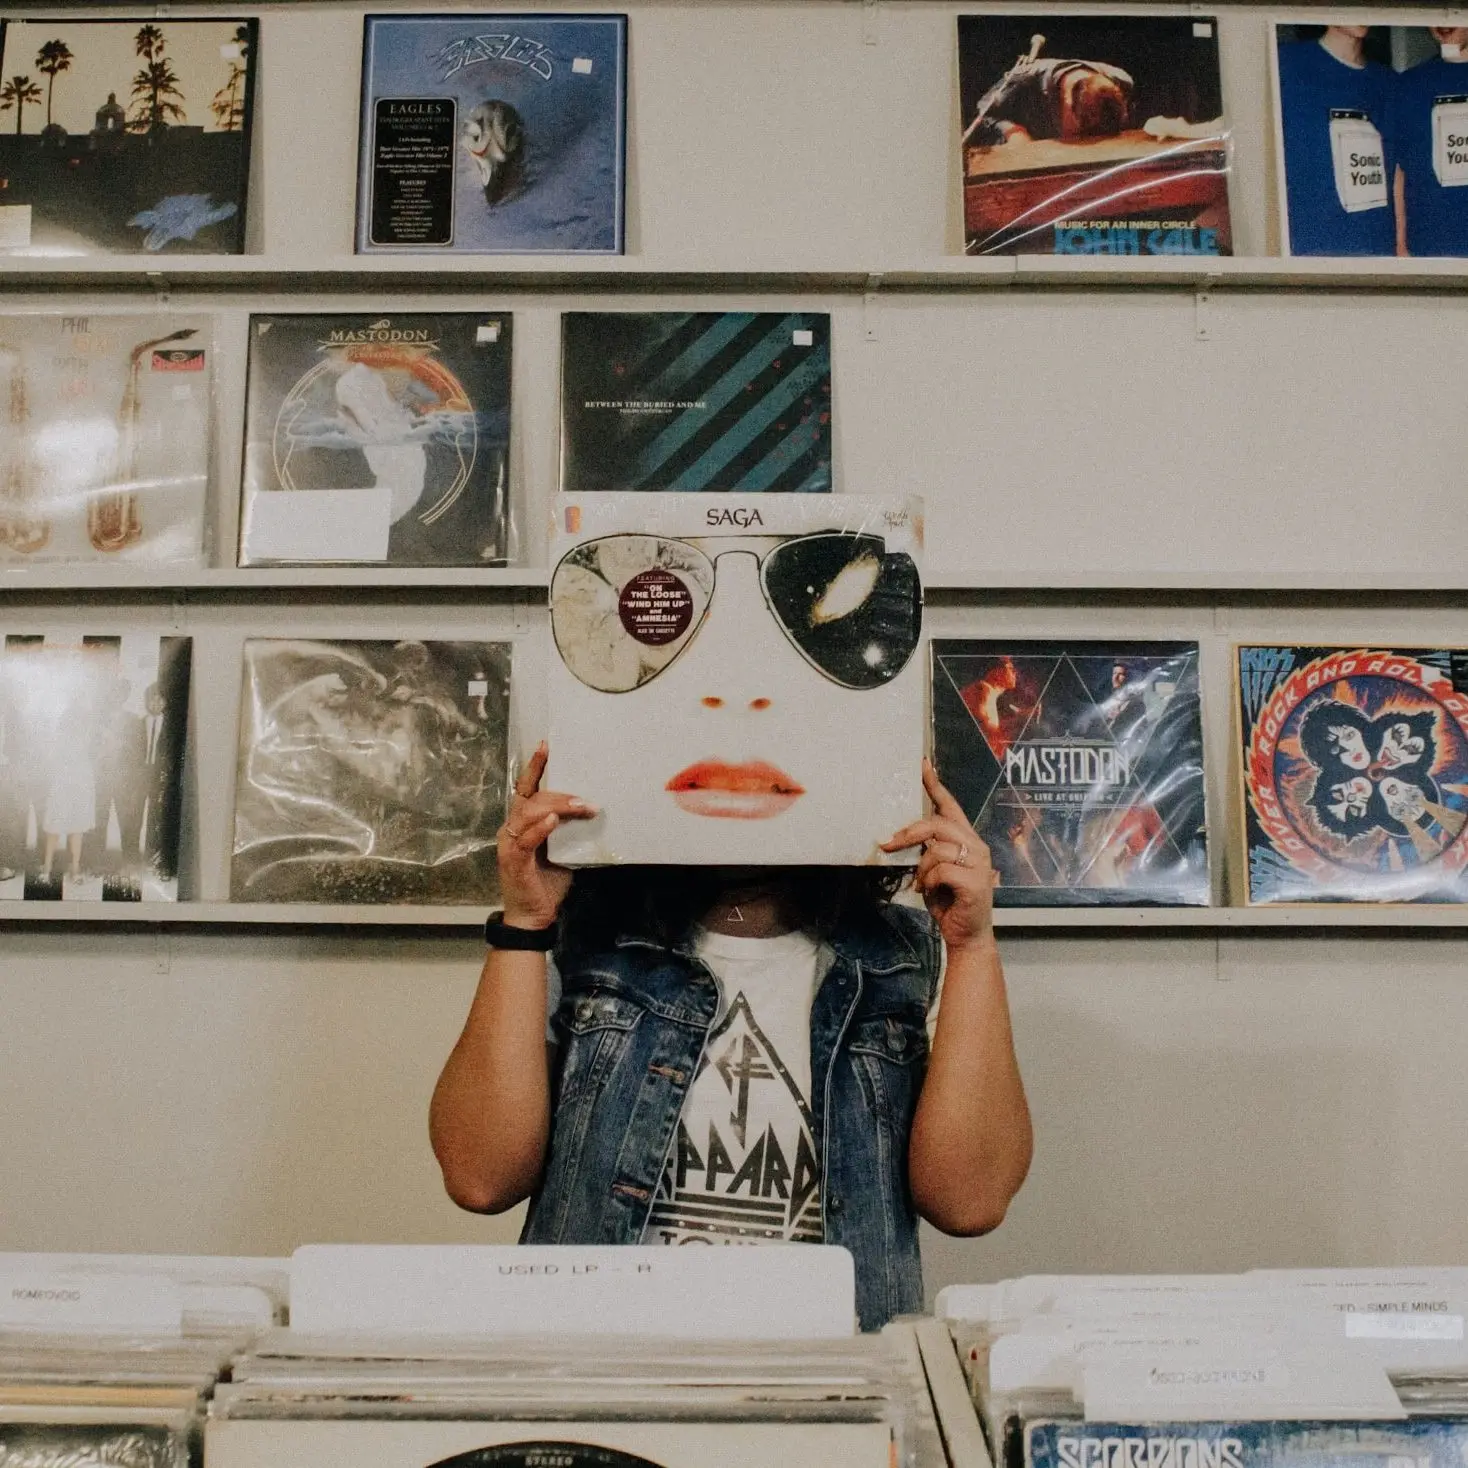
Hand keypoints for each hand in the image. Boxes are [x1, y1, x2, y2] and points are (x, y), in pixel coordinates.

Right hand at [497, 742, 595, 930]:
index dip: (535, 767)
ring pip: (528, 812)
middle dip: (561, 794)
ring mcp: (510, 843)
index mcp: (523, 823)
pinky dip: (539, 828)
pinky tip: (553, 821)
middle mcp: (512, 828)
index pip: (527, 788)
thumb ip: (572, 831)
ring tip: (579, 806)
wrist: (533, 917)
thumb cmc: (547, 883)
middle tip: (587, 800)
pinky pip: (525, 839)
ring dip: (556, 806)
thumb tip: (597, 811)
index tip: (546, 745)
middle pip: (532, 798)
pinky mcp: (512, 860)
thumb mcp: (564, 850)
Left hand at [880, 757, 997, 951]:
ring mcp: (979, 863)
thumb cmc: (949, 902)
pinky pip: (941, 869)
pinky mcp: (975, 881)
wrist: (966, 936)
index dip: (935, 785)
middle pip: (938, 824)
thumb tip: (902, 835)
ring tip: (920, 882)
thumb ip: (927, 851)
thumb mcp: (933, 870)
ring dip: (921, 867)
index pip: (950, 807)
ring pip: (936, 848)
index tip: (923, 765)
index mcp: (966, 840)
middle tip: (887, 844)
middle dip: (909, 832)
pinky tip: (927, 891)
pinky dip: (927, 880)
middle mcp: (976, 846)